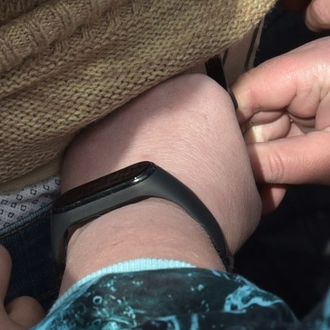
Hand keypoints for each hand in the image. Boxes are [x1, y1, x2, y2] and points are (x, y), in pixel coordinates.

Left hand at [58, 73, 262, 285]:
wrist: (146, 239)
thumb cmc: (210, 211)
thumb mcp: (250, 194)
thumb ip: (243, 173)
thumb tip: (243, 180)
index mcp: (201, 91)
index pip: (210, 106)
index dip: (211, 138)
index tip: (210, 166)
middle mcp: (152, 90)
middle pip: (164, 113)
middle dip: (169, 139)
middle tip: (176, 177)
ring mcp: (109, 114)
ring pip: (128, 132)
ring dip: (135, 153)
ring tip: (142, 193)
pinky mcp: (78, 143)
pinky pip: (98, 155)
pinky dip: (104, 172)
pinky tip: (115, 201)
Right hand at [233, 37, 329, 203]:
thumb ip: (279, 162)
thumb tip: (230, 170)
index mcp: (317, 64)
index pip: (247, 90)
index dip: (229, 132)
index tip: (224, 173)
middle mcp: (310, 63)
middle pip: (254, 106)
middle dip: (250, 152)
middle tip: (251, 197)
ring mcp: (316, 80)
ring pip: (267, 121)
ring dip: (266, 160)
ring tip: (269, 200)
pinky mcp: (322, 99)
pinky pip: (287, 127)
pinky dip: (282, 156)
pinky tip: (279, 189)